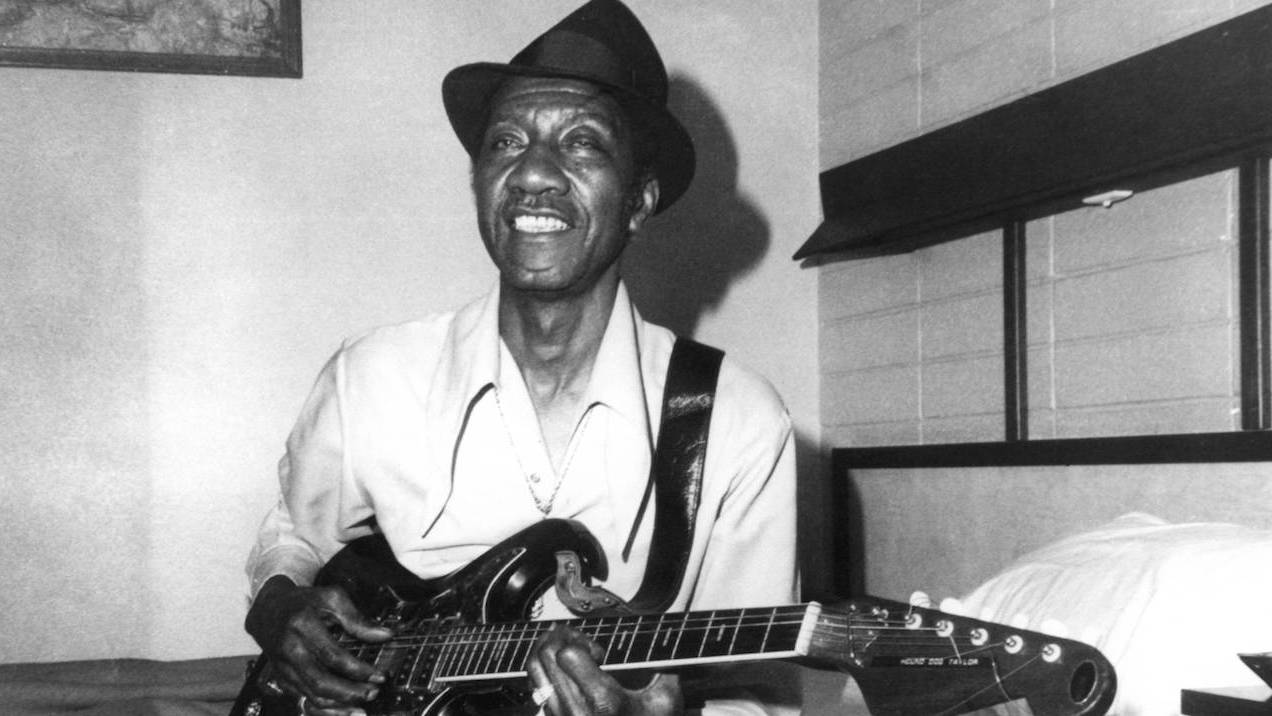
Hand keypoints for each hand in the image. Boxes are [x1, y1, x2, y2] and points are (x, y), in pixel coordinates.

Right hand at [245, 575, 393, 715]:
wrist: (268, 609)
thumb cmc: (303, 602)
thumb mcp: (331, 598)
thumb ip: (357, 618)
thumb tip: (384, 635)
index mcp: (303, 626)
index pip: (333, 655)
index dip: (358, 669)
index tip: (379, 675)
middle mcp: (290, 650)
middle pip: (320, 681)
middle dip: (350, 692)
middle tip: (373, 693)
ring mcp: (284, 668)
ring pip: (311, 696)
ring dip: (340, 706)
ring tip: (363, 706)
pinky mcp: (283, 679)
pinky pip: (304, 701)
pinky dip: (325, 711)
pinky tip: (344, 712)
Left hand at [526, 624, 683, 715]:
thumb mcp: (665, 700)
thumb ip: (660, 666)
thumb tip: (654, 640)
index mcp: (603, 701)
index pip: (567, 655)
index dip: (581, 643)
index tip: (599, 653)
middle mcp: (575, 710)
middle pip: (545, 656)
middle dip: (560, 638)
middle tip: (579, 641)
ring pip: (535, 670)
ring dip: (547, 651)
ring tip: (566, 649)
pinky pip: (537, 687)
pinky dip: (544, 671)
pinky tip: (563, 671)